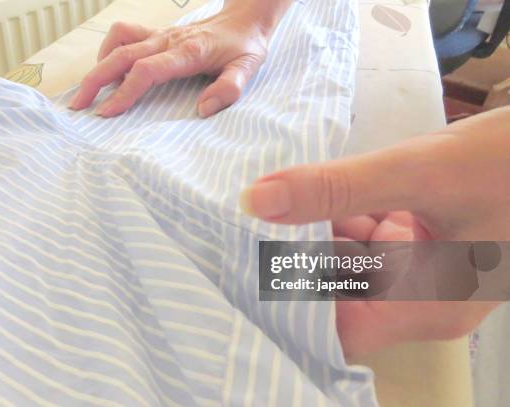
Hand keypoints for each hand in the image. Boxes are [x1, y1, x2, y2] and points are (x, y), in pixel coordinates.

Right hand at [69, 0, 291, 117]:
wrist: (245, 18)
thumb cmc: (244, 46)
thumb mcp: (248, 68)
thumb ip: (228, 89)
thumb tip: (203, 110)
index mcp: (187, 52)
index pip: (147, 71)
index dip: (124, 92)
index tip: (106, 113)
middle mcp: (167, 40)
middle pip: (121, 55)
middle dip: (95, 80)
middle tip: (77, 105)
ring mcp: (160, 34)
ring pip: (118, 43)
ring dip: (98, 64)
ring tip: (90, 91)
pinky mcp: (157, 34)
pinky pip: (124, 35)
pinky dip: (110, 51)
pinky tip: (112, 69)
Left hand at [240, 107, 509, 356]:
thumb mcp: (422, 172)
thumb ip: (340, 187)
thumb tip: (257, 200)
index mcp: (423, 305)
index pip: (334, 330)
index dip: (286, 308)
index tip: (241, 269)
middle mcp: (417, 297)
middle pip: (335, 293)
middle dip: (289, 261)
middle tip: (237, 228)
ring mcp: (420, 268)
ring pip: (347, 259)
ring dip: (311, 231)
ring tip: (260, 204)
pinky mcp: (420, 240)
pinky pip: (367, 235)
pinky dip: (339, 213)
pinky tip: (310, 189)